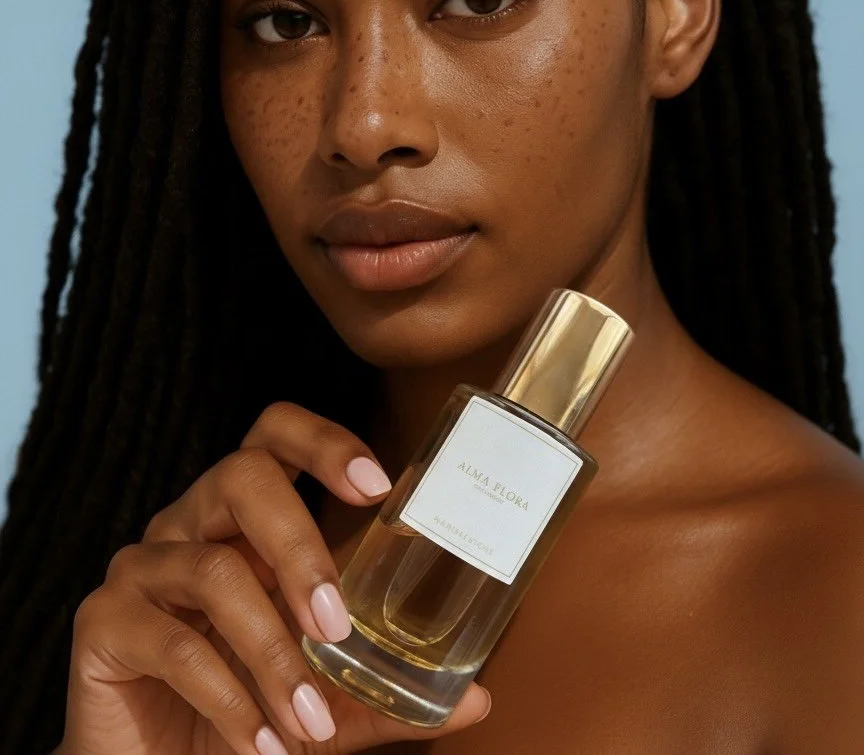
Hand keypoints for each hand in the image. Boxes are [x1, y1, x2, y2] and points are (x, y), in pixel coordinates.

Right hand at [57, 402, 490, 754]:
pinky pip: (170, 640)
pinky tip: (258, 743)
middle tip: (336, 625)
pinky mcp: (103, 621)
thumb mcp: (324, 701)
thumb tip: (476, 698)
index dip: (323, 442)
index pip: (274, 436)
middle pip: (243, 475)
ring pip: (214, 569)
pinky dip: (226, 697)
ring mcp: (142, 566)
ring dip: (271, 653)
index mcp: (244, 519)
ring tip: (306, 723)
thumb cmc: (244, 714)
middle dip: (301, 547)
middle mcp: (191, 524)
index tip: (379, 486)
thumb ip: (385, 693)